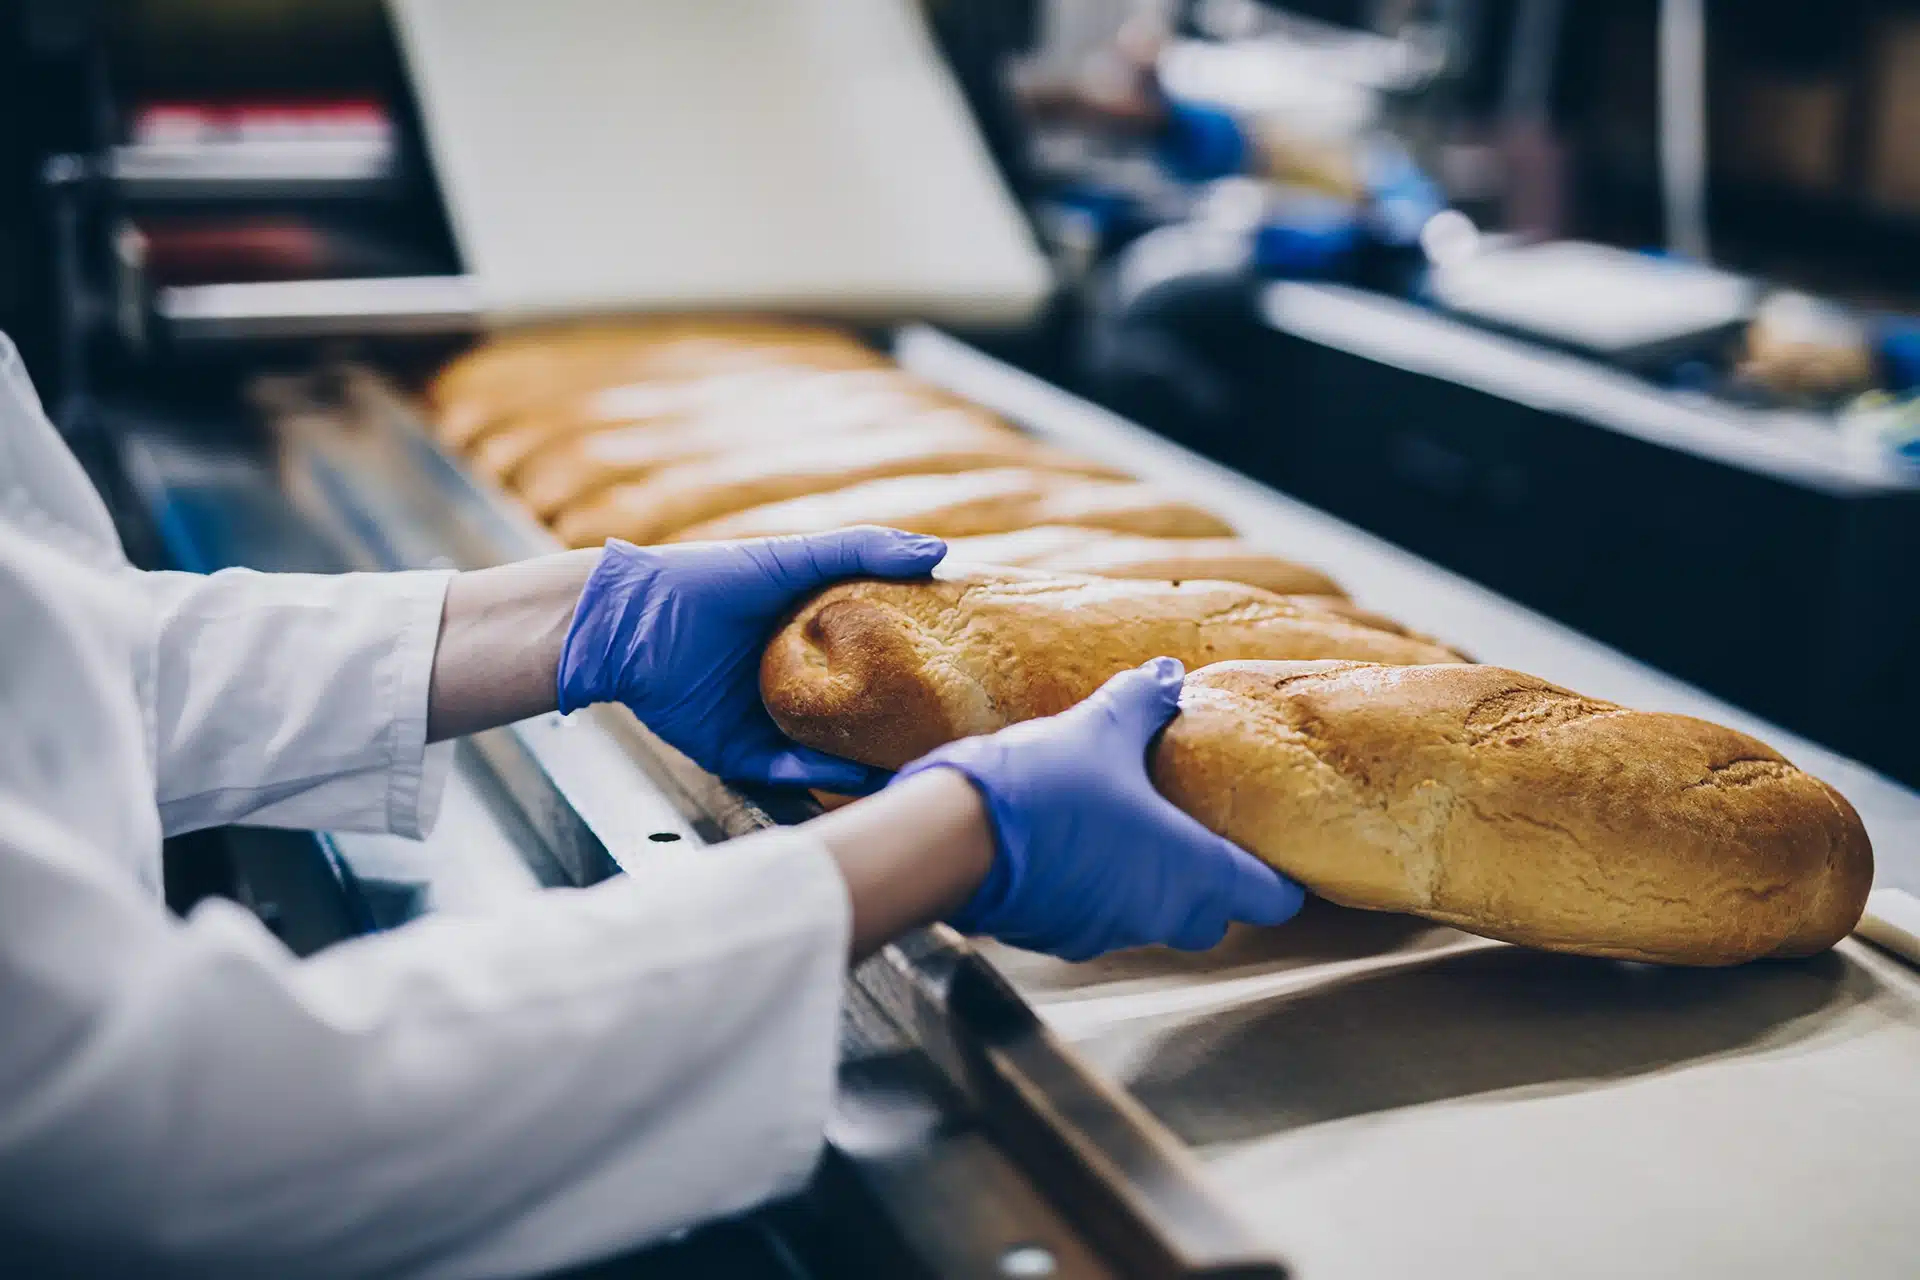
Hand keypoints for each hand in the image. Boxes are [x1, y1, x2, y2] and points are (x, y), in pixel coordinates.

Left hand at [558, 529, 945, 789]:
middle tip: (949, 735)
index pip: (872, 657)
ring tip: (915, 768)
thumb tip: (940, 553)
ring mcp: (765, 720)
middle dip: (896, 726)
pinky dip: (820, 779)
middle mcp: (792, 681)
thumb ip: (862, 551)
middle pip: (855, 711)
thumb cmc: (705, 580)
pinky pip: (786, 773)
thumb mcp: (792, 558)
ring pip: (827, 751)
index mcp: (807, 635)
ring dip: (866, 762)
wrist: (626, 624)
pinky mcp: (737, 752)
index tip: (962, 677)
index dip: (913, 667)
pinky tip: (857, 779)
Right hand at [893, 658, 1304, 960]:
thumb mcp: (1101, 730)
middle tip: (1200, 828)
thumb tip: (1169, 675)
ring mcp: (1109, 933)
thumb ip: (1144, 703)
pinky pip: (1101, 918)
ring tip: (1133, 826)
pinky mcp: (1060, 937)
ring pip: (1155, 918)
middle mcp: (1160, 914)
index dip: (1280, 876)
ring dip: (1153, 883)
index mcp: (1194, 872)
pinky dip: (1102, 889)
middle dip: (1215, 881)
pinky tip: (1078, 844)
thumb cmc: (1046, 788)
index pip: (1272, 898)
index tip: (1273, 847)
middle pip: (1215, 916)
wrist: (955, 838)